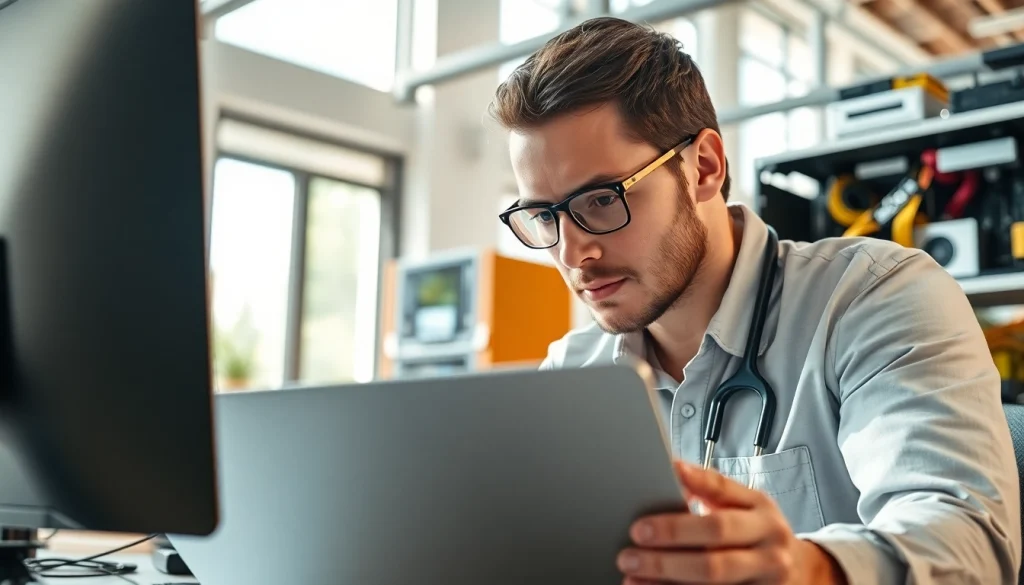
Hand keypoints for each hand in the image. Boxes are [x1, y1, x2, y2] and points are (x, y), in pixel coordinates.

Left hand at [616, 460, 846, 584]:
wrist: (800, 567)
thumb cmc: (761, 529)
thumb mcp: (748, 501)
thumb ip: (714, 486)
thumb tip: (675, 467)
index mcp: (764, 519)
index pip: (718, 523)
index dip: (676, 526)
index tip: (640, 527)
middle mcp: (769, 556)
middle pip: (713, 564)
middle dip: (666, 562)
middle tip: (629, 556)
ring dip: (668, 583)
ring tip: (633, 578)